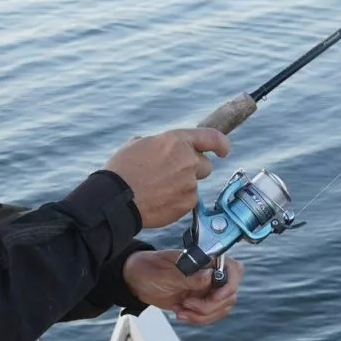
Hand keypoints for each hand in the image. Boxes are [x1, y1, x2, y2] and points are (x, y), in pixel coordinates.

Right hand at [103, 127, 228, 226]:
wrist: (116, 198)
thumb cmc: (122, 170)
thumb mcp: (138, 145)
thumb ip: (159, 144)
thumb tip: (164, 149)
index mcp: (176, 141)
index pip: (211, 137)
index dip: (221, 144)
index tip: (224, 150)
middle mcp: (188, 160)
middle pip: (205, 166)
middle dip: (193, 170)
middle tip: (172, 176)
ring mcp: (190, 183)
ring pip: (194, 185)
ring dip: (182, 187)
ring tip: (157, 190)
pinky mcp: (188, 203)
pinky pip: (188, 201)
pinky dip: (177, 202)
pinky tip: (159, 200)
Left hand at [123, 250, 242, 325]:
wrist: (136, 281)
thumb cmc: (149, 269)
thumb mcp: (165, 273)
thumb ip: (188, 276)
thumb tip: (209, 276)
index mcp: (206, 260)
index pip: (233, 270)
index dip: (229, 286)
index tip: (214, 297)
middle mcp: (211, 274)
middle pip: (229, 295)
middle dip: (209, 306)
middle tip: (188, 304)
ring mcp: (207, 289)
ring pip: (221, 308)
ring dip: (201, 315)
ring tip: (181, 311)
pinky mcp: (201, 301)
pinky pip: (210, 315)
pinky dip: (196, 319)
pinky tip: (180, 313)